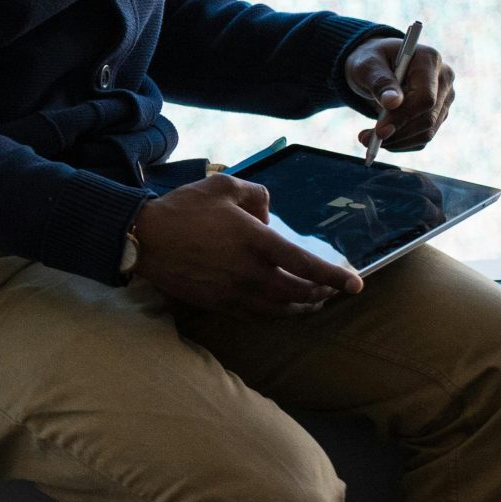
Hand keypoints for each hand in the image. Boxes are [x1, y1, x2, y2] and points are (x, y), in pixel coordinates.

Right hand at [129, 172, 361, 316]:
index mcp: (257, 242)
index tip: (356, 284)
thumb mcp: (223, 186)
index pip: (307, 265)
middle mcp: (251, 273)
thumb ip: (256, 194)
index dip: (336, 277)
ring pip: (280, 310)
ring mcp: (235, 293)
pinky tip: (279, 307)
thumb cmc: (183, 209)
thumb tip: (268, 212)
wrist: (144, 239)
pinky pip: (258, 315)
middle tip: (332, 290)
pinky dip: (276, 313)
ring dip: (302, 308)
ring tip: (313, 302)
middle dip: (322, 294)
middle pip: (299, 293)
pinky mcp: (220, 304)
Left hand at [344, 35, 455, 154]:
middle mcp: (443, 79)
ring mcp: (444, 99)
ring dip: (397, 142)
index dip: (403, 117)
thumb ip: (380, 82)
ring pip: (427, 132)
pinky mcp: (439, 114)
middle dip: (397, 133)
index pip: (425, 97)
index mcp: (429, 60)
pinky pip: (423, 138)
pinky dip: (401, 143)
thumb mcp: (367, 65)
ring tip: (367, 140)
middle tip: (365, 140)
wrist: (375, 67)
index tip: (379, 131)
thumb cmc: (370, 61)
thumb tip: (392, 103)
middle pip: (428, 118)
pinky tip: (383, 139)